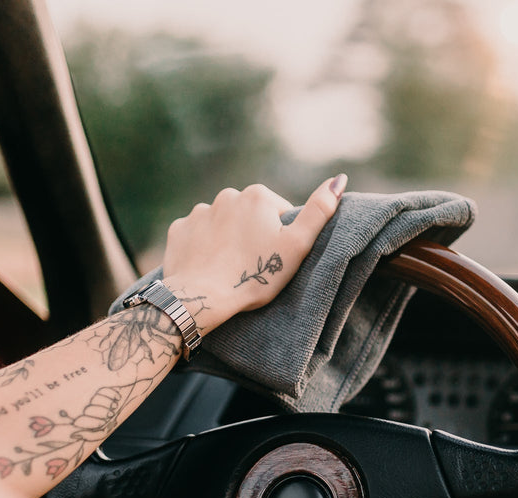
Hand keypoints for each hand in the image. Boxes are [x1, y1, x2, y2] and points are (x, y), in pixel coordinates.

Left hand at [160, 175, 346, 332]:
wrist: (201, 298)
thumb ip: (319, 211)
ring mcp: (199, 211)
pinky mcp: (179, 229)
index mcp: (258, 195)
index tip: (275, 259)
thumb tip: (339, 179)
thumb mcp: (297, 245)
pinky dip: (203, 247)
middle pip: (249, 216)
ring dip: (228, 240)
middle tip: (254, 266)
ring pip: (223, 224)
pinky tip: (209, 265)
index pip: (279, 214)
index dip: (281, 238)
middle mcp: (227, 195)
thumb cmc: (254, 274)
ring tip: (230, 268)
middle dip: (253, 236)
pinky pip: (197, 234)